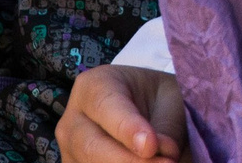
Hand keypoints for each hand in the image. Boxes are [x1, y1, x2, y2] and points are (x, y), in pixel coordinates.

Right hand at [56, 64, 184, 160]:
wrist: (150, 111)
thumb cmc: (159, 99)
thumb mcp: (171, 100)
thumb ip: (166, 128)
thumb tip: (164, 154)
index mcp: (93, 86)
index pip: (105, 107)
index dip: (127, 129)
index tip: (150, 146)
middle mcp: (73, 120)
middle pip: (91, 146)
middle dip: (129, 161)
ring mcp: (69, 150)